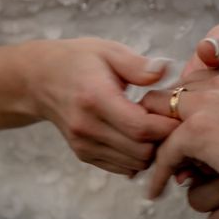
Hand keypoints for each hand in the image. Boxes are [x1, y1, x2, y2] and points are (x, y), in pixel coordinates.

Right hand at [22, 38, 178, 175]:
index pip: (140, 127)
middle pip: (140, 151)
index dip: (166, 126)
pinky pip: (122, 167)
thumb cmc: (78, 60)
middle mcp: (87, 127)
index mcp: (95, 98)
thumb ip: (137, 65)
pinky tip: (139, 136)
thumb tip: (165, 70)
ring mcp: (84, 144)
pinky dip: (137, 157)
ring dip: (152, 150)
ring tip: (155, 127)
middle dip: (163, 140)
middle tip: (171, 121)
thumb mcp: (107, 50)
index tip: (179, 114)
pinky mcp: (84, 154)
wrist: (38, 79)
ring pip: (134, 164)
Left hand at [141, 68, 218, 198]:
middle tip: (155, 147)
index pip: (196, 85)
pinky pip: (165, 153)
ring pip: (161, 123)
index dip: (183, 109)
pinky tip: (155, 188)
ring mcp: (206, 106)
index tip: (177, 130)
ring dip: (156, 147)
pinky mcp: (198, 132)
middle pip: (170, 97)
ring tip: (151, 168)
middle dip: (160, 122)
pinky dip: (158, 172)